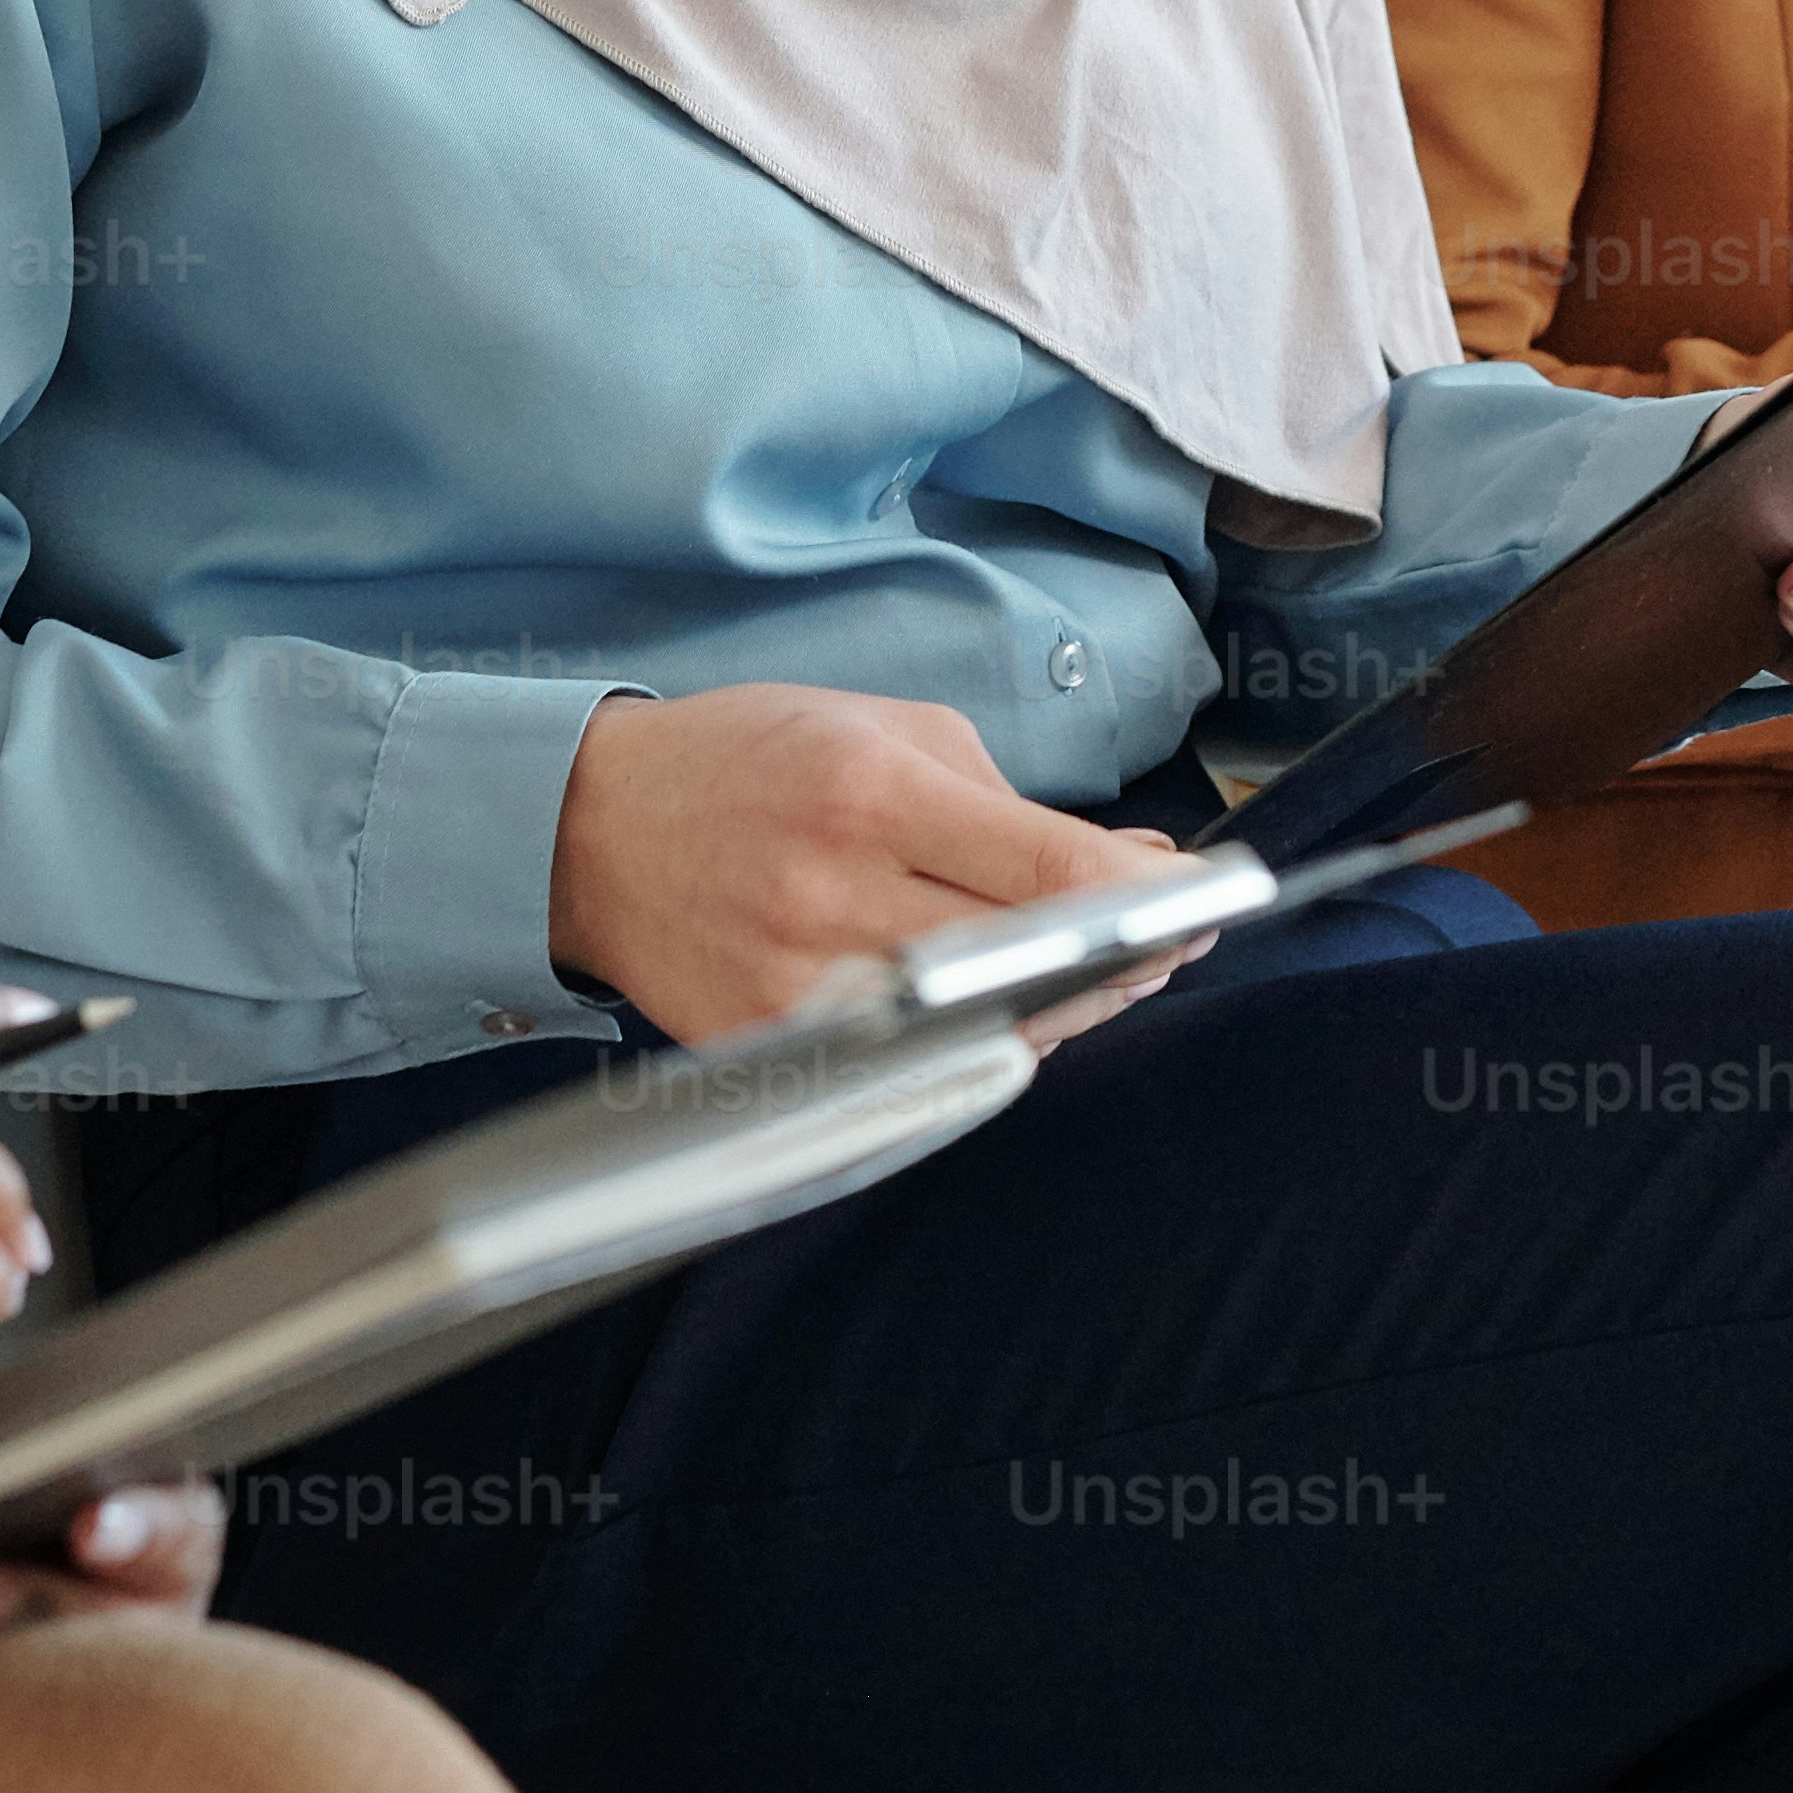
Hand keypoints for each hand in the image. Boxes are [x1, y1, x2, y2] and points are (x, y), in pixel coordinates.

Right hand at [543, 682, 1186, 1049]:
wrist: (590, 831)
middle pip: (1028, 963)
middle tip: (1169, 944)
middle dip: (1121, 959)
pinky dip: (977, 1039)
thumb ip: (1010, 797)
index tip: (1202, 901)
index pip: (1047, 872)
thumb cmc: (749, 760)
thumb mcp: (881, 728)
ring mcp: (802, 985)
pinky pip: (914, 1064)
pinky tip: (1007, 1008)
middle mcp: (836, 894)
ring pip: (981, 1027)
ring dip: (1062, 1006)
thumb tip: (1131, 860)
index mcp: (870, 793)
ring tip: (1103, 973)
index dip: (1144, 900)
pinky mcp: (775, 1048)